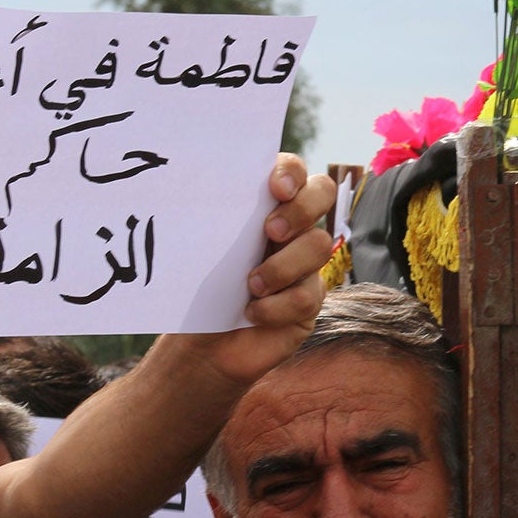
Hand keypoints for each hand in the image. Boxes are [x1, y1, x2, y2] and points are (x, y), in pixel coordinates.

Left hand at [156, 155, 335, 393]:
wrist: (199, 347)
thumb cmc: (195, 291)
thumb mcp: (201, 250)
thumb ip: (216, 220)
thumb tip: (210, 193)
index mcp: (263, 206)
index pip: (291, 170)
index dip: (291, 172)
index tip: (275, 189)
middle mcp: (291, 228)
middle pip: (322, 193)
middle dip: (302, 209)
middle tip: (271, 231)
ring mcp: (304, 264)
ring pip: (318, 246)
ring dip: (282, 266)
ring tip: (251, 286)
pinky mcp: (309, 300)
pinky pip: (308, 295)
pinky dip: (277, 306)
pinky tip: (253, 313)